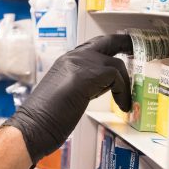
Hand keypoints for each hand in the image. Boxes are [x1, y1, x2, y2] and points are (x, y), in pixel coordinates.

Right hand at [3, 34, 132, 164]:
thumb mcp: (66, 94)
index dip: (109, 49)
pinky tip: (123, 106)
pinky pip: (116, 76)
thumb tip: (101, 87)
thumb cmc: (44, 118)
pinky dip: (123, 93)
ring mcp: (79, 64)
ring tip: (125, 100)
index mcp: (65, 62)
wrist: (31, 126)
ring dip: (125, 82)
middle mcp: (72, 58)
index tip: (122, 52)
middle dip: (124, 43)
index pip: (92, 48)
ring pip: (115, 62)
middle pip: (106, 42)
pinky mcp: (87, 75)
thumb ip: (83, 85)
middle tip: (136, 48)